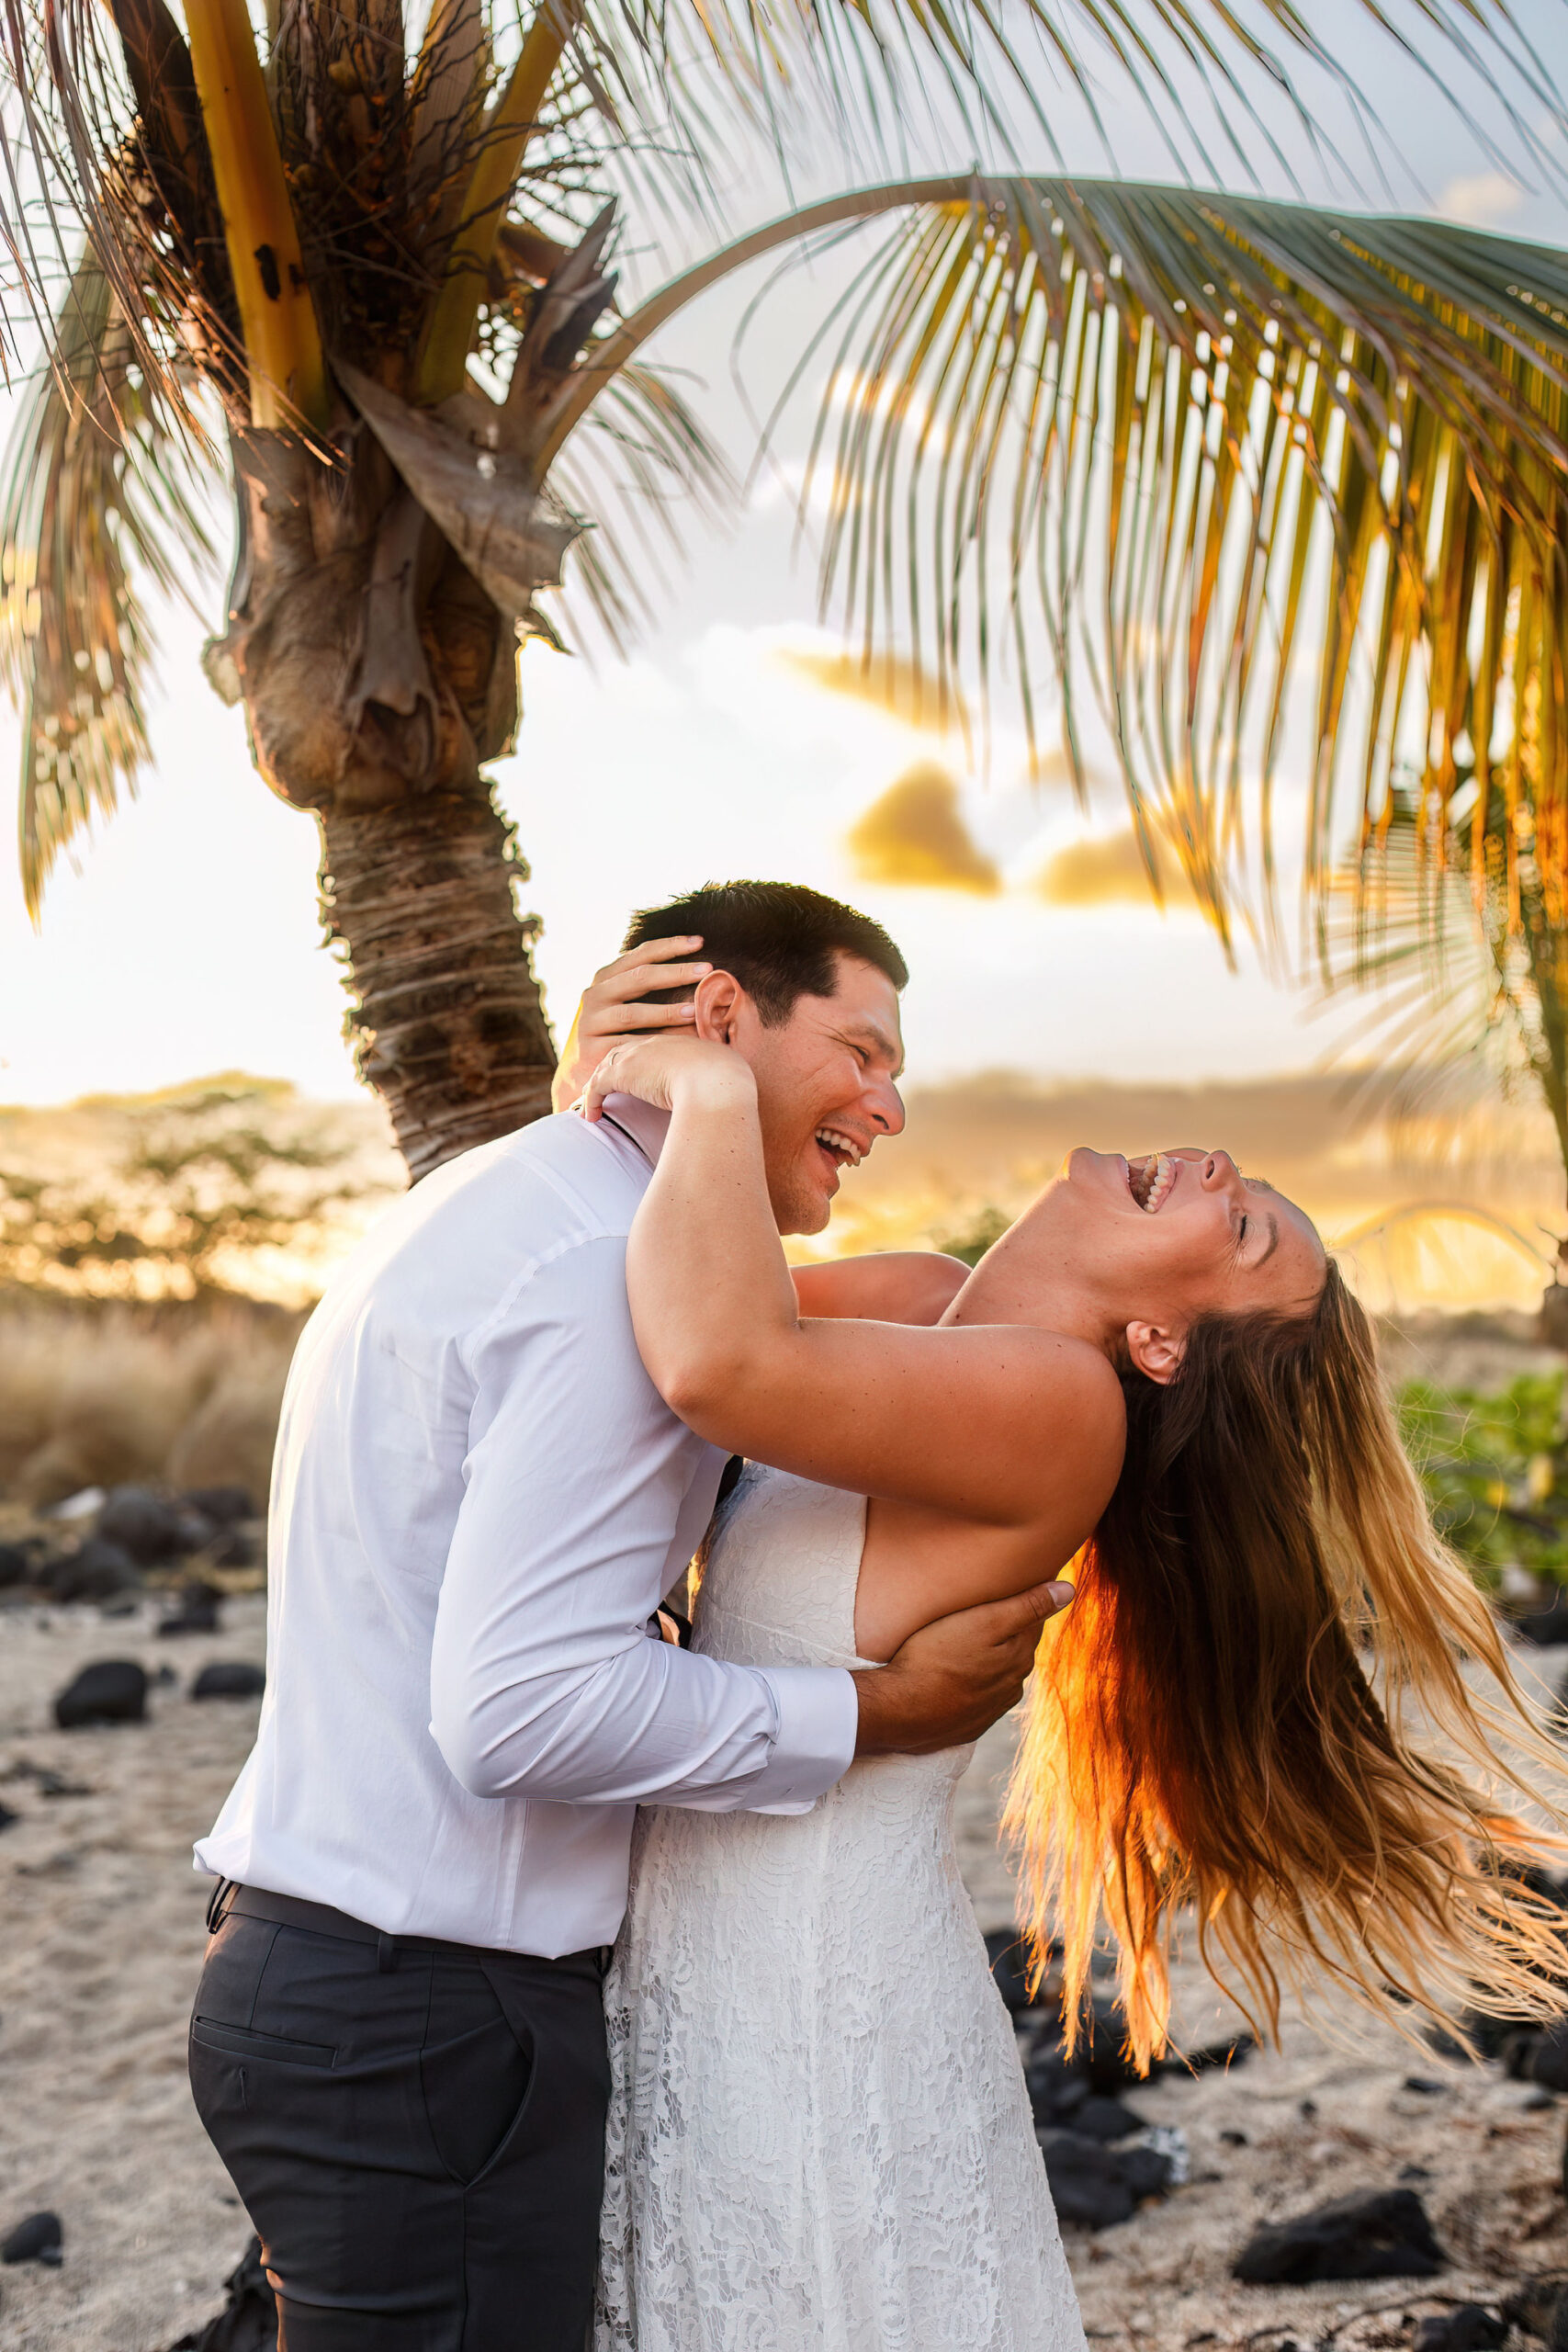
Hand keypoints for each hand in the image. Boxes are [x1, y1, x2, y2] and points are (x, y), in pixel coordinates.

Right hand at [550, 936, 713, 1112]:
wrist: (586, 1073)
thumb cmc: (617, 1033)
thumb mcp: (624, 1003)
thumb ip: (647, 986)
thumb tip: (700, 973)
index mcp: (606, 978)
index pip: (640, 955)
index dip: (669, 946)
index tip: (699, 942)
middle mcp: (595, 995)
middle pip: (639, 978)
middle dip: (676, 972)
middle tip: (706, 969)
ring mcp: (590, 1022)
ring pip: (632, 1013)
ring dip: (666, 1012)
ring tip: (694, 1010)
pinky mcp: (592, 1050)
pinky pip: (629, 1045)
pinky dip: (655, 1044)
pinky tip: (677, 1045)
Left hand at [581, 1034, 752, 1122]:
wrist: (718, 1080)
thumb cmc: (727, 1084)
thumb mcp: (723, 1077)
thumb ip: (719, 1080)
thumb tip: (733, 1095)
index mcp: (676, 1043)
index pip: (647, 1049)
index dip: (636, 1062)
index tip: (632, 1077)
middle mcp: (653, 1045)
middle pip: (621, 1053)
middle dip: (609, 1069)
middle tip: (600, 1086)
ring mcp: (636, 1057)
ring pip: (605, 1069)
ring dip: (595, 1088)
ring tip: (590, 1106)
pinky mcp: (623, 1073)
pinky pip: (597, 1087)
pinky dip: (591, 1101)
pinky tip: (591, 1117)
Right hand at [850, 1579, 1075, 1755]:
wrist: (899, 1711)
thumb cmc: (935, 1658)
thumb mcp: (982, 1622)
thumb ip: (1026, 1606)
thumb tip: (1068, 1590)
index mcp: (1020, 1657)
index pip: (1033, 1620)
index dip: (1022, 1599)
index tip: (1009, 1583)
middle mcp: (1012, 1685)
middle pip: (1016, 1647)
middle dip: (1006, 1629)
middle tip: (981, 1607)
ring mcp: (990, 1708)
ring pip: (998, 1672)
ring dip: (989, 1657)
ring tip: (964, 1639)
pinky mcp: (968, 1723)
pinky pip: (979, 1695)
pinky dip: (972, 1681)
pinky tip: (955, 1672)